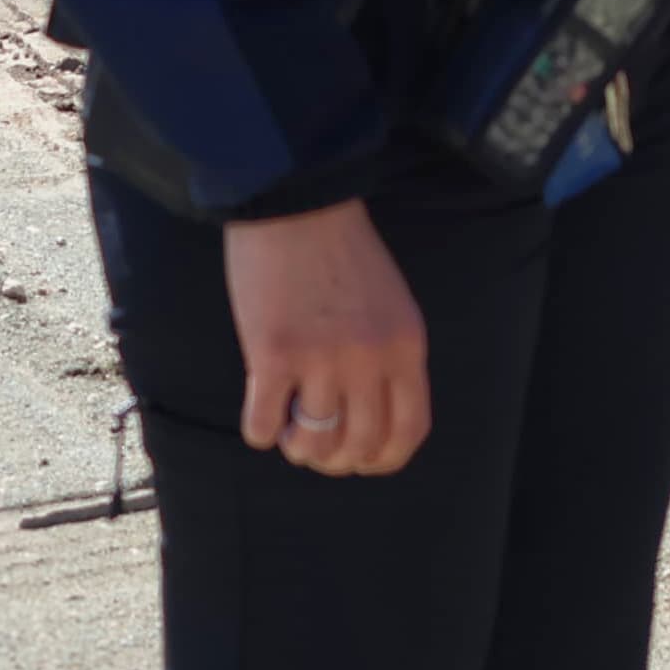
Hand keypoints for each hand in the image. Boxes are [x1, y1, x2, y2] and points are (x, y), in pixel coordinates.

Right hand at [225, 199, 429, 476]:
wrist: (296, 207)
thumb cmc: (343, 255)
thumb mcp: (392, 306)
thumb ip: (391, 359)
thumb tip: (371, 420)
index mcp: (406, 347)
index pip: (409, 431)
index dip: (384, 459)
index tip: (361, 461)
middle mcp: (369, 359)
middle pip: (359, 445)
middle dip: (336, 460)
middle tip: (316, 447)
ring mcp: (320, 359)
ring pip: (313, 445)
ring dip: (298, 449)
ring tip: (290, 429)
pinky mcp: (271, 355)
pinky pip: (263, 426)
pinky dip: (261, 433)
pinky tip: (262, 415)